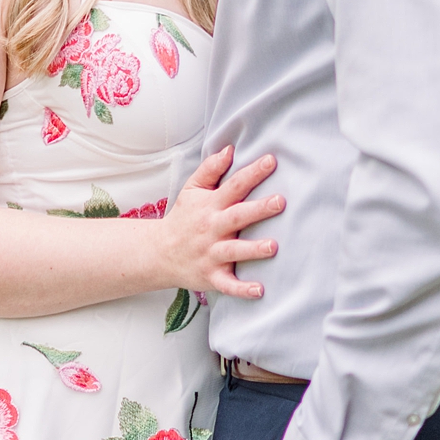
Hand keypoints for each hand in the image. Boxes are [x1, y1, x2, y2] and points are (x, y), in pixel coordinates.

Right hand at [157, 145, 282, 297]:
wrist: (159, 253)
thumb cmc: (183, 218)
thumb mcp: (192, 190)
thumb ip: (210, 169)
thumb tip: (230, 149)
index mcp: (211, 205)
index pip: (234, 185)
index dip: (252, 173)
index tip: (272, 160)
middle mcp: (212, 229)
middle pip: (237, 217)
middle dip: (259, 209)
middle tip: (280, 202)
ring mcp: (211, 254)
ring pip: (234, 251)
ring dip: (253, 249)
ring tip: (274, 246)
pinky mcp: (211, 276)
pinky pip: (227, 284)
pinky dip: (242, 289)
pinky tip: (260, 290)